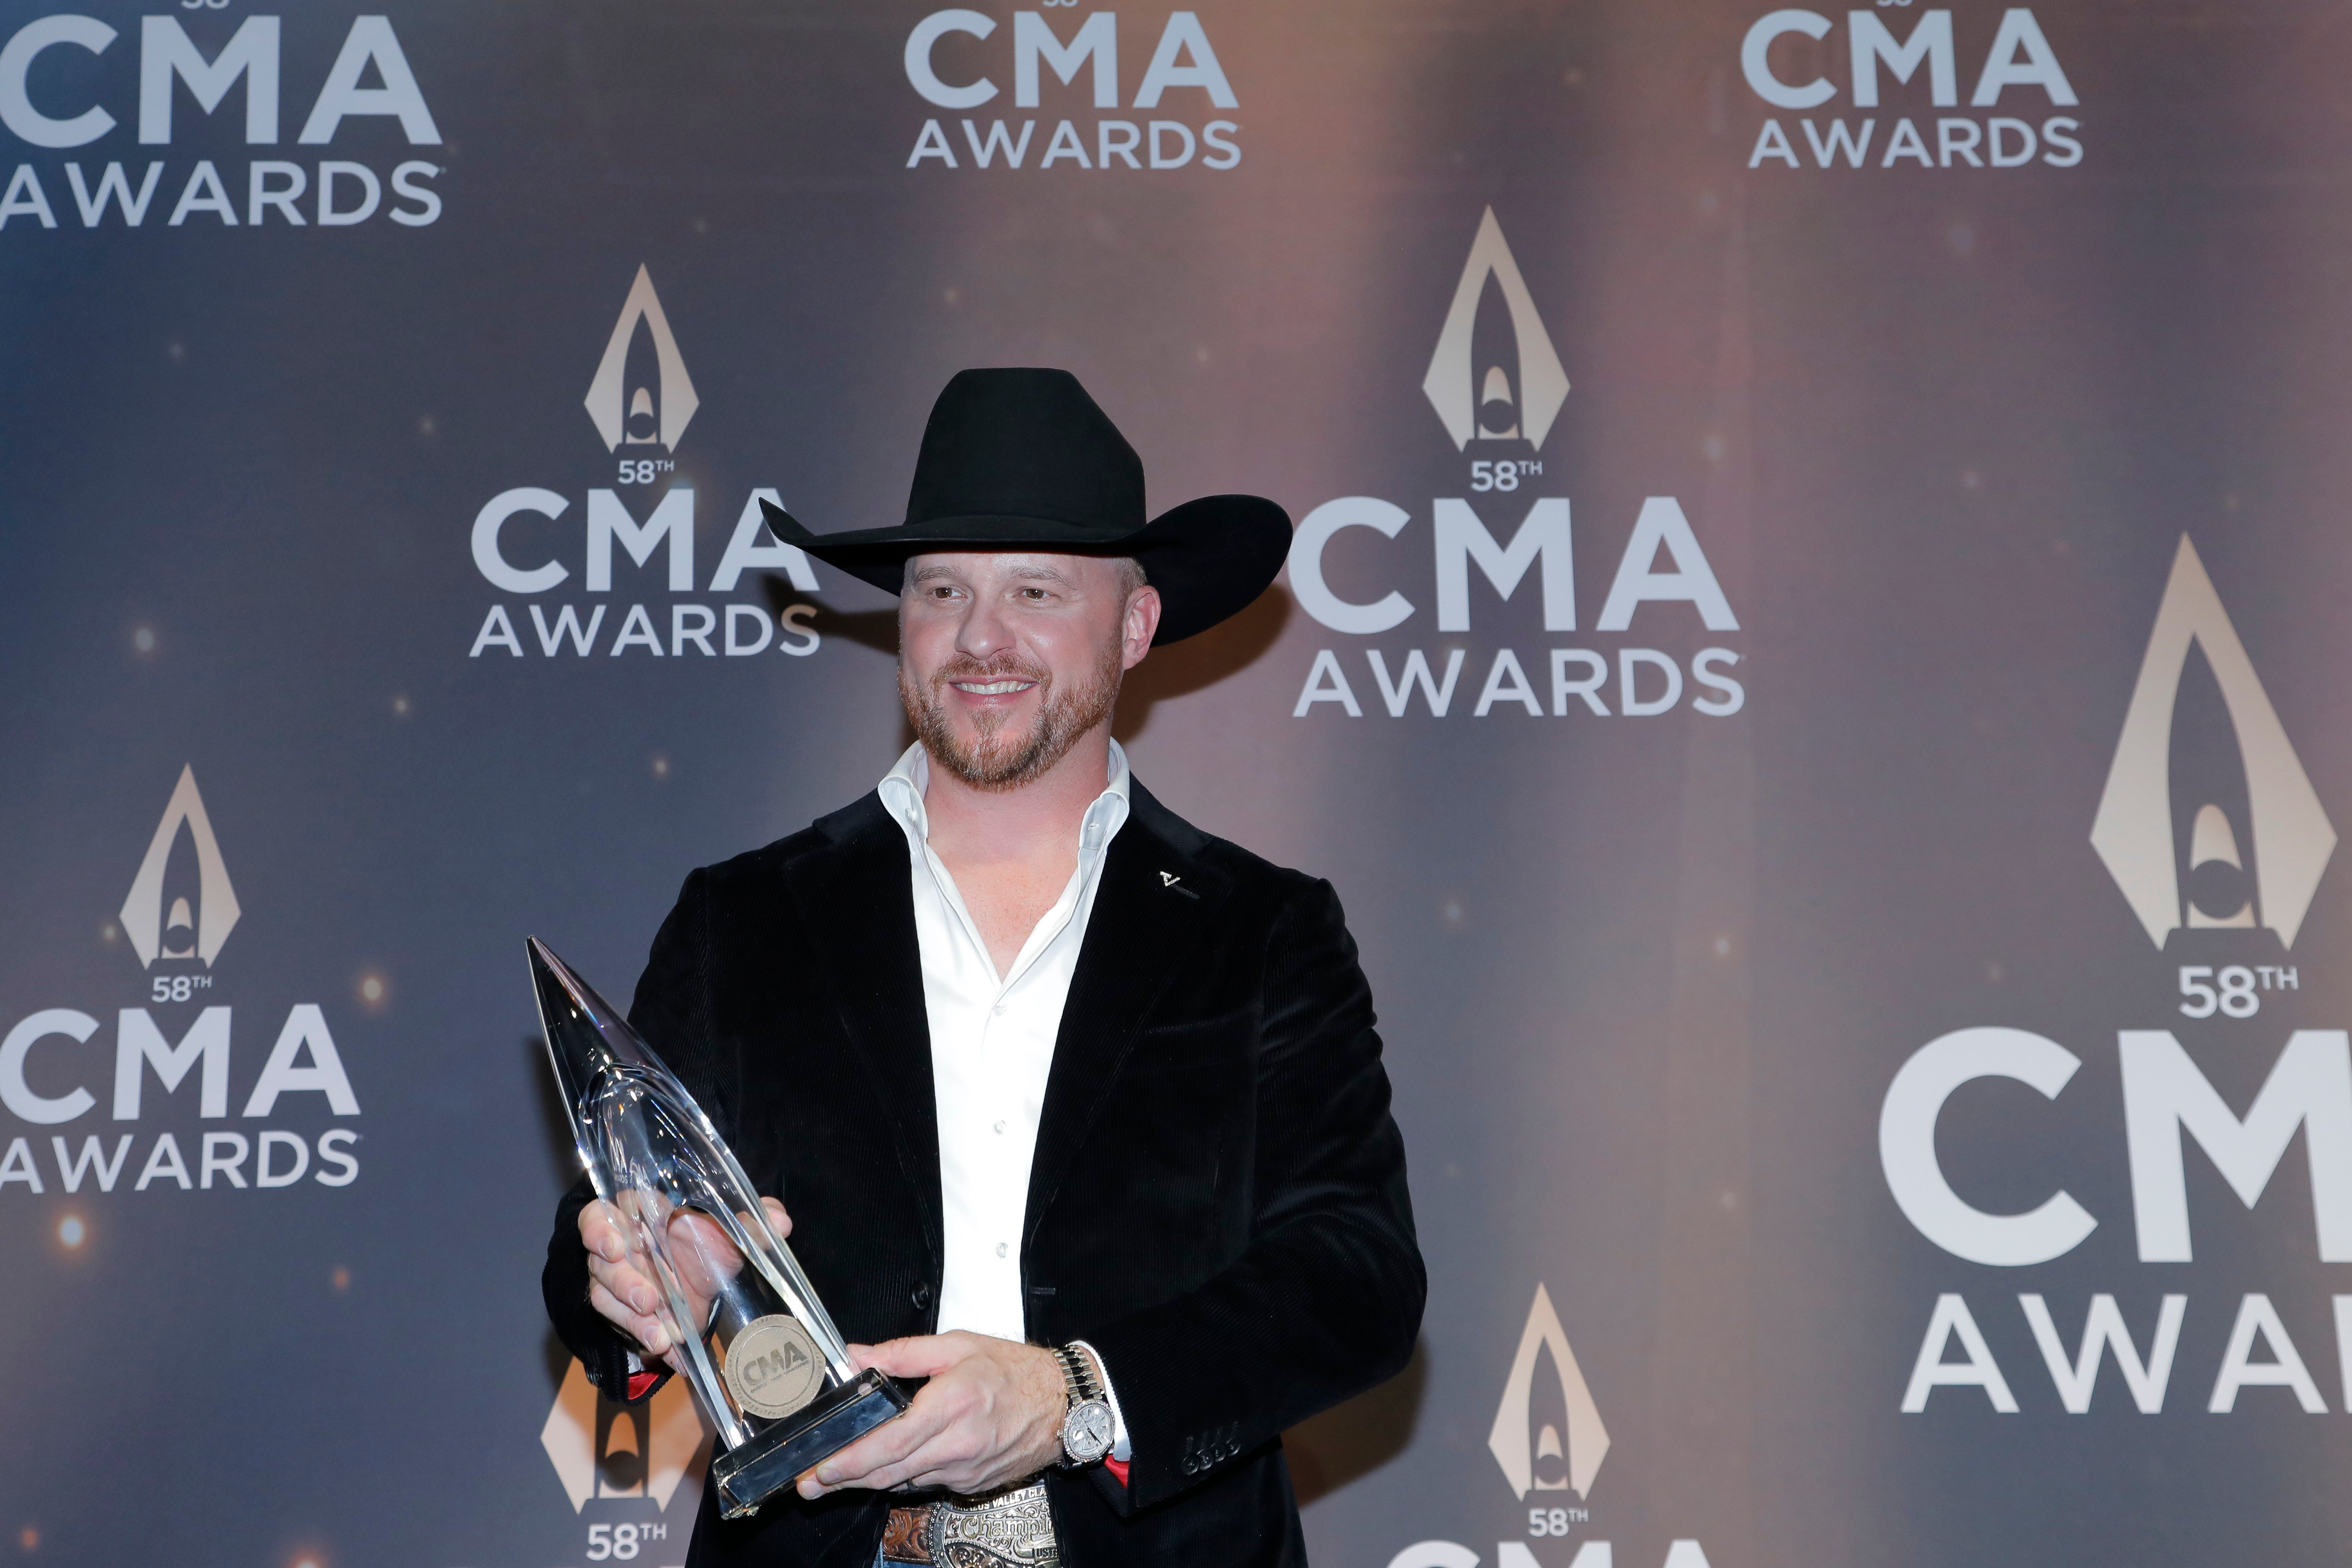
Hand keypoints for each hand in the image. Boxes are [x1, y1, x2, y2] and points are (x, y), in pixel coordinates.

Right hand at [580, 1194, 790, 1370]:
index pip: (600, 1215)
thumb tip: (781, 1220)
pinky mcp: (624, 1314)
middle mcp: (619, 1249)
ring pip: (606, 1299)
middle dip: (623, 1283)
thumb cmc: (704, 1243)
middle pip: (602, 1263)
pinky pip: (625, 1328)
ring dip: (633, 1321)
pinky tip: (670, 1353)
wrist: (698, 1280)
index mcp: (637, 1216)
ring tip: (663, 1337)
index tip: (616, 1247)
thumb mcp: (729, 1233)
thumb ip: (752, 1223)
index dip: (600, 1230)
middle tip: (649, 1301)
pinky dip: (648, 1341)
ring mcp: (616, 1283)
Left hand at [798, 1332, 1065, 1498]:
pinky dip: (901, 1476)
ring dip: (868, 1480)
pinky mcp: (970, 1483)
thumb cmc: (1014, 1370)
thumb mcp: (958, 1345)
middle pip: (888, 1473)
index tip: (819, 1467)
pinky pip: (925, 1482)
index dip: (849, 1460)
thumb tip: (857, 1355)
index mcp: (952, 1405)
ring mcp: (964, 1470)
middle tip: (809, 1483)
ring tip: (837, 1475)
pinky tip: (887, 1466)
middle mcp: (957, 1445)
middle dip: (843, 1480)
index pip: (890, 1443)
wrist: (1061, 1404)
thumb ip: (902, 1353)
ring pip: (903, 1482)